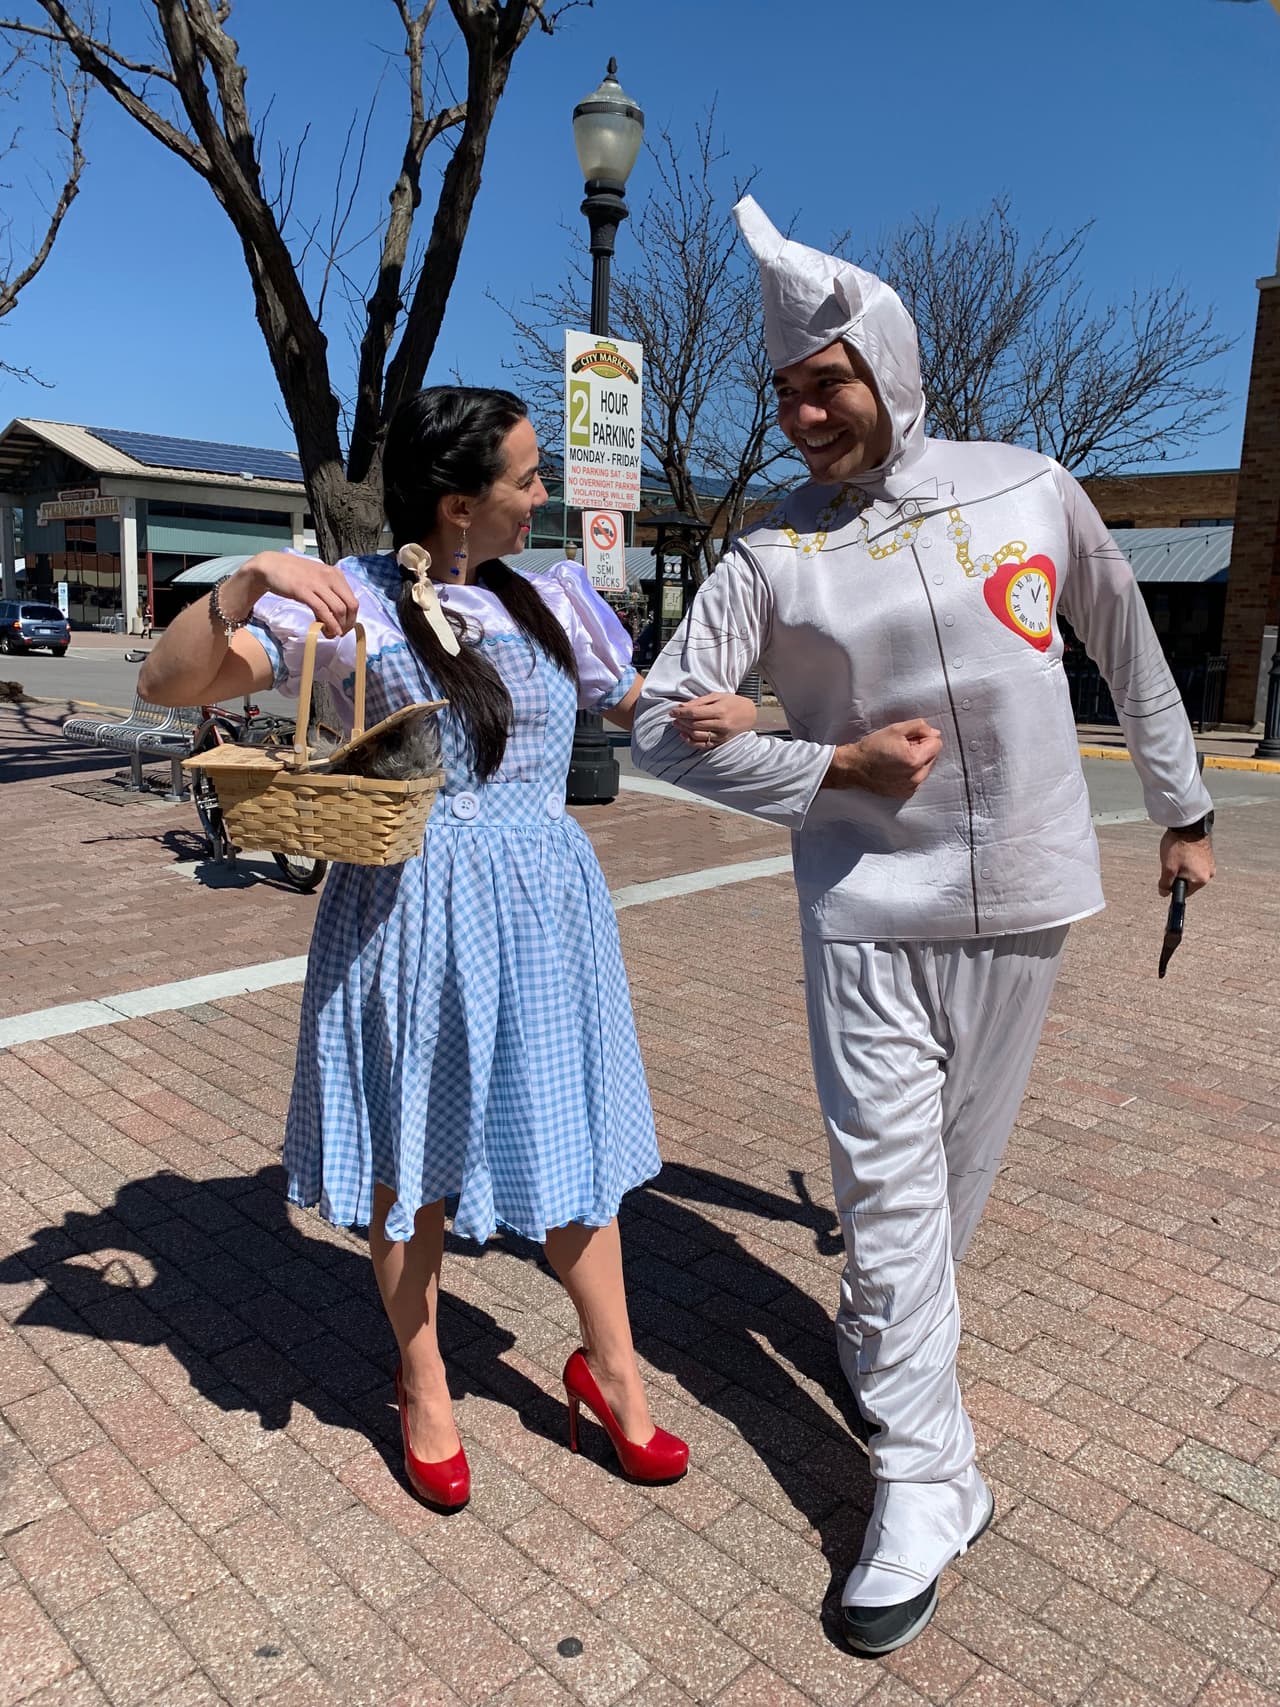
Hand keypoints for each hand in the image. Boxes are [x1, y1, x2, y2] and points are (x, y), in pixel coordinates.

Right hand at [223, 550, 358, 638]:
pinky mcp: (304, 591)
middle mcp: (330, 577)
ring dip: (338, 626)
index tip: (345, 628)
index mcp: (336, 574)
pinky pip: (322, 610)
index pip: (353, 600)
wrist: (271, 566)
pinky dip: (329, 624)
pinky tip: (327, 631)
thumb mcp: (318, 579)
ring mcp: (317, 583)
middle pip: (350, 606)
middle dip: (348, 624)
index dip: (352, 619)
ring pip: (338, 609)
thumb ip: (330, 592)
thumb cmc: (294, 574)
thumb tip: (339, 614)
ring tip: (331, 634)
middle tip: (339, 634)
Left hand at [670, 692, 757, 749]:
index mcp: (719, 710)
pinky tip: (684, 735)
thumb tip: (682, 706)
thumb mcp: (717, 696)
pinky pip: (703, 745)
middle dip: (681, 721)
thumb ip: (699, 701)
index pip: (695, 713)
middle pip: (694, 725)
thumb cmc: (732, 702)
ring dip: (684, 731)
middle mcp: (721, 724)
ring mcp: (721, 735)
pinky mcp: (721, 742)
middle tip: (674, 718)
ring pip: (697, 736)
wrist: (750, 714)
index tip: (672, 712)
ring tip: (677, 725)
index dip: (681, 713)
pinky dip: (691, 742)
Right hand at [825, 718, 942, 797]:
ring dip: (916, 762)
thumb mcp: (895, 729)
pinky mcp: (905, 793)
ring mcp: (911, 787)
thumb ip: (919, 727)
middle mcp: (917, 777)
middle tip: (901, 748)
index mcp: (915, 760)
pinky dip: (910, 773)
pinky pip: (917, 779)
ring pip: (925, 768)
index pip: (936, 744)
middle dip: (921, 750)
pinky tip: (895, 769)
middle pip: (932, 757)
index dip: (923, 737)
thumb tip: (935, 733)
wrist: (854, 768)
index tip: (909, 739)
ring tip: (897, 759)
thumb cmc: (872, 747)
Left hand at [1158, 829, 1214, 896]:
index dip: (1172, 887)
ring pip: (1191, 872)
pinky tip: (1182, 850)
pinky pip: (1196, 863)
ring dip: (1182, 867)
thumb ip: (1165, 883)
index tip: (1167, 877)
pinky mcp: (1209, 855)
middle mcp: (1209, 874)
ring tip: (1177, 854)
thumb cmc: (1179, 846)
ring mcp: (1210, 864)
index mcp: (1201, 880)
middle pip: (1188, 882)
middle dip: (1178, 875)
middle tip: (1172, 862)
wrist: (1189, 824)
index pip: (1184, 893)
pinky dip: (1188, 860)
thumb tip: (1164, 893)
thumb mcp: (1167, 868)